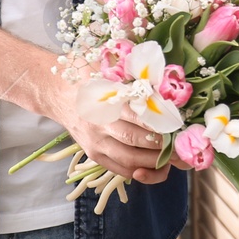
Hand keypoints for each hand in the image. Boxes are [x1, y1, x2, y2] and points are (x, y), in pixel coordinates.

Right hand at [48, 83, 171, 184]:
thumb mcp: (106, 67)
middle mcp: (99, 126)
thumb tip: (162, 77)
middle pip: (135, 141)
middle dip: (162, 146)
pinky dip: (139, 171)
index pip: (137, 116)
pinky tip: (155, 166)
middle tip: (182, 145)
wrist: (56, 92)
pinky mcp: (94, 154)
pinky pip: (119, 169)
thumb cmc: (85, 76)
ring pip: (129, 160)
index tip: (178, 124)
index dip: (160, 123)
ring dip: (154, 162)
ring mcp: (96, 143)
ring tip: (174, 159)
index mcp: (105, 102)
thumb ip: (131, 74)